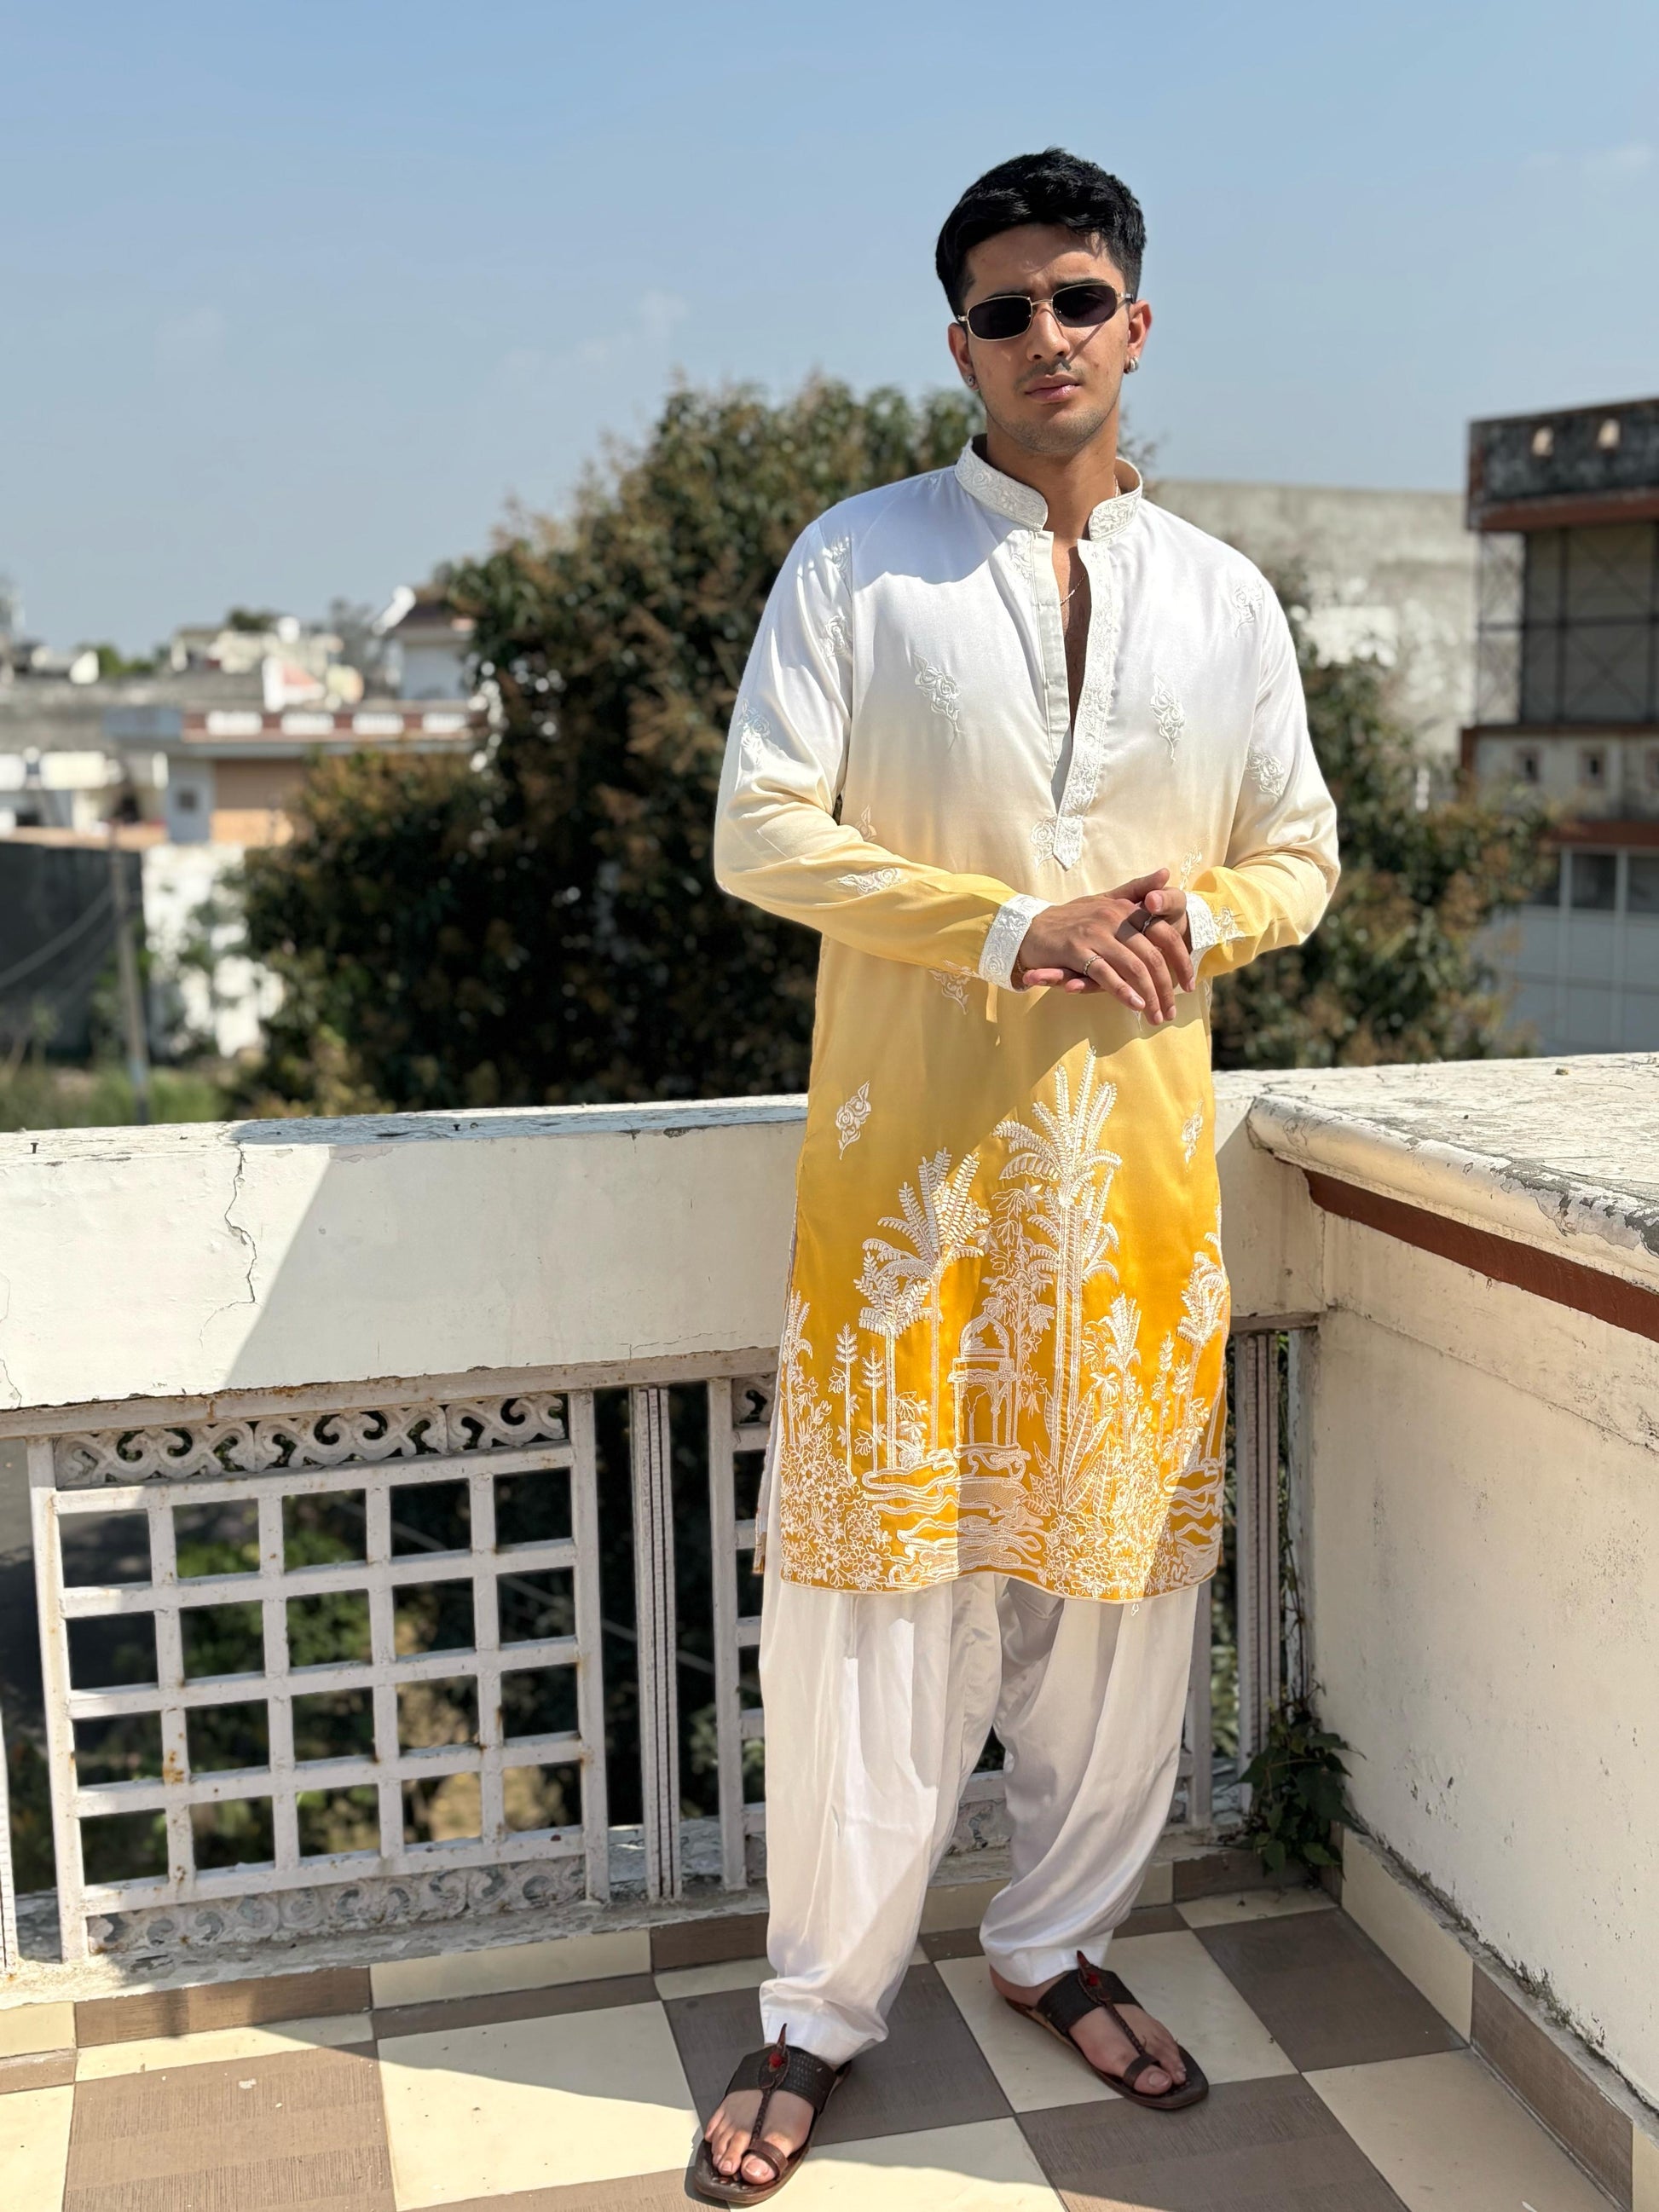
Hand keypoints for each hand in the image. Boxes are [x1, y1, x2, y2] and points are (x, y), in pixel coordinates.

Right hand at [1014, 870, 1193, 1021]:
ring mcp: (1094, 934)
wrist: (1028, 927)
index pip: (1165, 934)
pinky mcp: (1076, 950)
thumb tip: (1166, 873)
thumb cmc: (1071, 918)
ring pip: (1133, 967)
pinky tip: (1134, 1005)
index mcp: (1125, 908)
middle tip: (1172, 1010)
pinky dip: (1123, 991)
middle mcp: (1113, 918)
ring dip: (1149, 995)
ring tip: (1156, 1015)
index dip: (1182, 961)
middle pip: (1152, 956)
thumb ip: (1136, 889)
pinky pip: (1105, 974)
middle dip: (1166, 987)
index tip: (1190, 984)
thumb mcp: (1105, 899)